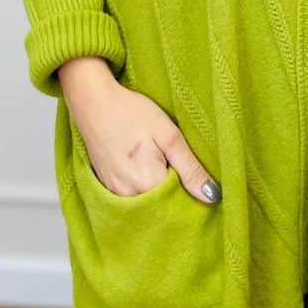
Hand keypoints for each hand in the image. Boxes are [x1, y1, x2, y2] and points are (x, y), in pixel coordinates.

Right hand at [58, 57, 221, 203]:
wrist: (94, 101)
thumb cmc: (132, 112)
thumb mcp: (169, 136)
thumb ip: (191, 169)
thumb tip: (213, 197)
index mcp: (147, 185)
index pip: (180, 203)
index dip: (190, 190)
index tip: (191, 171)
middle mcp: (128, 196)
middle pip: (162, 205)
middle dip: (174, 190)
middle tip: (173, 159)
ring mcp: (114, 193)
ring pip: (147, 202)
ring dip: (158, 188)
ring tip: (158, 159)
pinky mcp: (106, 186)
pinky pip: (131, 196)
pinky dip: (142, 186)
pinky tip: (143, 164)